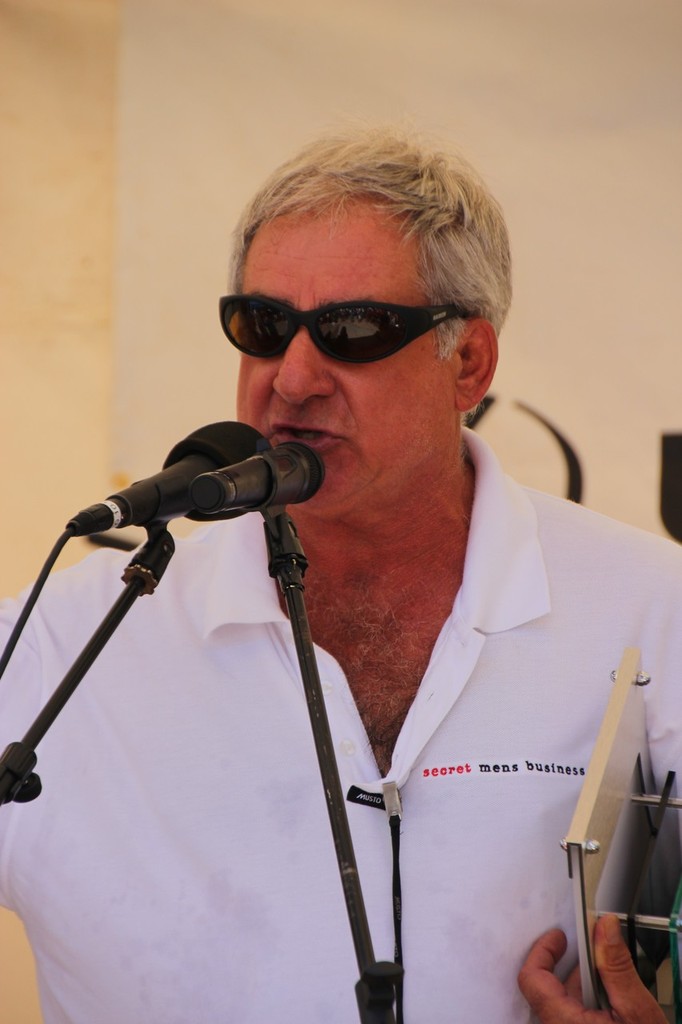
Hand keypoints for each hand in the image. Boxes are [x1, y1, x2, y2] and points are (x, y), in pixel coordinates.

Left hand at [517, 914, 666, 1021]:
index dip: (543, 951)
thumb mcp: (637, 1012)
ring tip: (607, 978)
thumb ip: (617, 968)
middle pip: (548, 990)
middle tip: (591, 952)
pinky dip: (586, 1005)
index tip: (560, 937)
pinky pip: (571, 1018)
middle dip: (569, 967)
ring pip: (561, 1005)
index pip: (531, 979)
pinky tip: (609, 1003)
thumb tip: (605, 928)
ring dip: (580, 986)